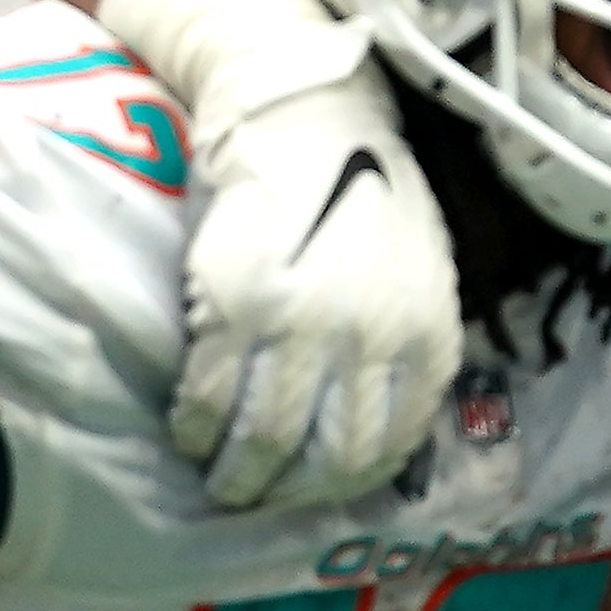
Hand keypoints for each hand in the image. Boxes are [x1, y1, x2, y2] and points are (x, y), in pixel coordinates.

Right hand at [98, 0, 467, 508]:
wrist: (305, 111)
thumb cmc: (363, 190)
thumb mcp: (418, 271)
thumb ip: (405, 348)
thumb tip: (381, 437)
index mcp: (424, 335)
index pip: (388, 446)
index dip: (344, 484)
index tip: (312, 495)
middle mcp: (370, 339)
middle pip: (323, 455)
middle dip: (283, 490)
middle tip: (253, 499)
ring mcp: (302, 324)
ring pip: (263, 435)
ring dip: (233, 470)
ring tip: (215, 477)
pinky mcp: (238, 302)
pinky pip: (210, 392)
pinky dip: (194, 423)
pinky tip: (185, 428)